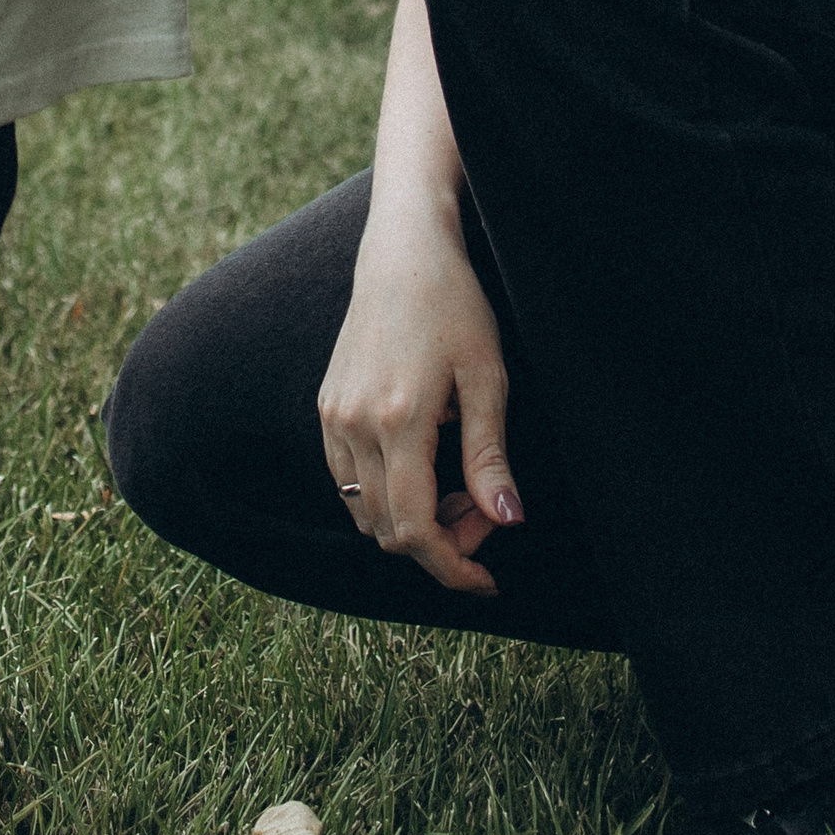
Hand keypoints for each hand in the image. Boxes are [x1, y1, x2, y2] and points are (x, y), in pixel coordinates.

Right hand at [318, 204, 522, 593]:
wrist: (403, 254)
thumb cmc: (454, 307)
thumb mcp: (487, 378)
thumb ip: (490, 455)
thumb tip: (507, 522)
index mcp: (399, 420)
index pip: (414, 529)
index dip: (452, 567)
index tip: (486, 580)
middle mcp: (355, 424)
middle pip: (388, 529)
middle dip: (441, 542)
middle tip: (486, 514)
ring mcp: (334, 416)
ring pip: (363, 511)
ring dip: (410, 520)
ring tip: (458, 488)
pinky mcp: (327, 406)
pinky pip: (346, 479)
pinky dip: (383, 495)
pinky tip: (424, 467)